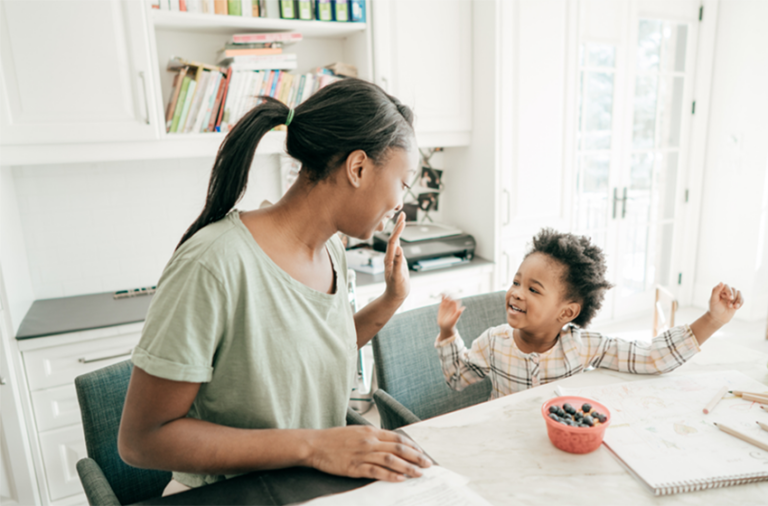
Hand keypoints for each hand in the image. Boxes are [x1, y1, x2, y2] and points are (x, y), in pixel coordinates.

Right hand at [307, 426, 430, 481]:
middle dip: (416, 457)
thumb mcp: (356, 431)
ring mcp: (363, 454)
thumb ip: (372, 436)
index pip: (397, 438)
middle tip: (427, 464)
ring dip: (407, 467)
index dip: (412, 446)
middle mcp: (369, 441)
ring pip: (391, 460)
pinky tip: (400, 479)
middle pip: (398, 449)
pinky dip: (390, 475)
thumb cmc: (334, 438)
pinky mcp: (355, 467)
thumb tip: (388, 444)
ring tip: (418, 474)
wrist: (315, 444)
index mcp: (370, 431)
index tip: (421, 453)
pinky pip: (376, 471)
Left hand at [384, 213, 409, 302]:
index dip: (398, 230)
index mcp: (389, 259)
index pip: (393, 241)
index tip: (402, 221)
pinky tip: (400, 233)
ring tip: (401, 219)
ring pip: (394, 240)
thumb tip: (398, 249)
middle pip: (393, 238)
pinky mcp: (396, 259)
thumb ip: (398, 263)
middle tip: (402, 213)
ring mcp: (393, 257)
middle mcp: (390, 256)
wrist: (394, 295)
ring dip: (398, 229)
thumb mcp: (398, 277)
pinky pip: (397, 245)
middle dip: (397, 225)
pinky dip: (399, 236)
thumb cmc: (396, 288)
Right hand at [437, 295, 464, 340]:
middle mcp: (452, 306)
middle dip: (449, 295)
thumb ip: (458, 313)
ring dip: (446, 294)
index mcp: (456, 308)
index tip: (451, 299)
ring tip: (443, 293)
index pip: (456, 300)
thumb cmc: (451, 324)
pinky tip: (440, 294)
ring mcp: (447, 305)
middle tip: (446, 295)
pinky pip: (443, 300)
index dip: (454, 298)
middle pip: (452, 297)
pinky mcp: (442, 306)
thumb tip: (464, 307)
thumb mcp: (454, 319)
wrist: (445, 327)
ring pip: (447, 297)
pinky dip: (442, 296)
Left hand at [708, 282, 743, 325]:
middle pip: (733, 289)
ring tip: (732, 307)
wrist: (718, 318)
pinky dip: (740, 303)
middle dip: (733, 297)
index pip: (726, 286)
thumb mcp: (713, 300)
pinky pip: (742, 299)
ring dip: (737, 301)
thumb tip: (721, 282)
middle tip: (729, 305)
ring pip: (739, 293)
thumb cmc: (714, 308)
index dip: (729, 291)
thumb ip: (716, 291)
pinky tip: (736, 308)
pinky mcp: (736, 301)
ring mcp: (732, 296)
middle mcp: (726, 291)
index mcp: (719, 290)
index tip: (730, 298)